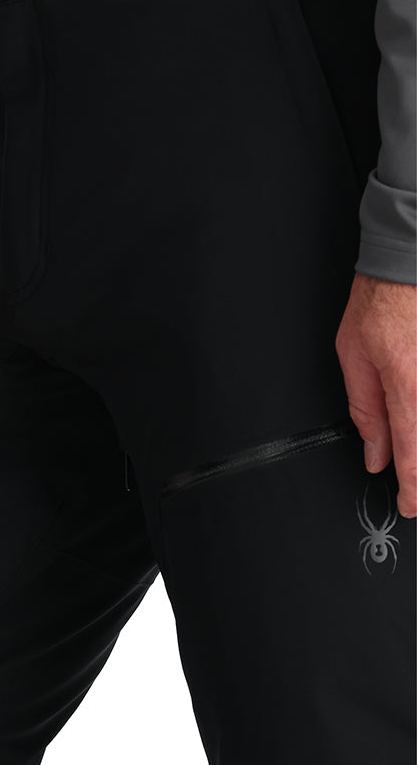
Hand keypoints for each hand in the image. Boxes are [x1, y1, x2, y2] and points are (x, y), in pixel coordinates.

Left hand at [335, 272, 416, 517]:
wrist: (410, 258)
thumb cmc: (382, 299)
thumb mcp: (354, 356)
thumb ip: (365, 408)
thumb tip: (375, 452)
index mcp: (410, 386)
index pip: (415, 454)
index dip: (413, 488)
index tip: (409, 505)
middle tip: (415, 488)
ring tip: (415, 461)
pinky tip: (414, 427)